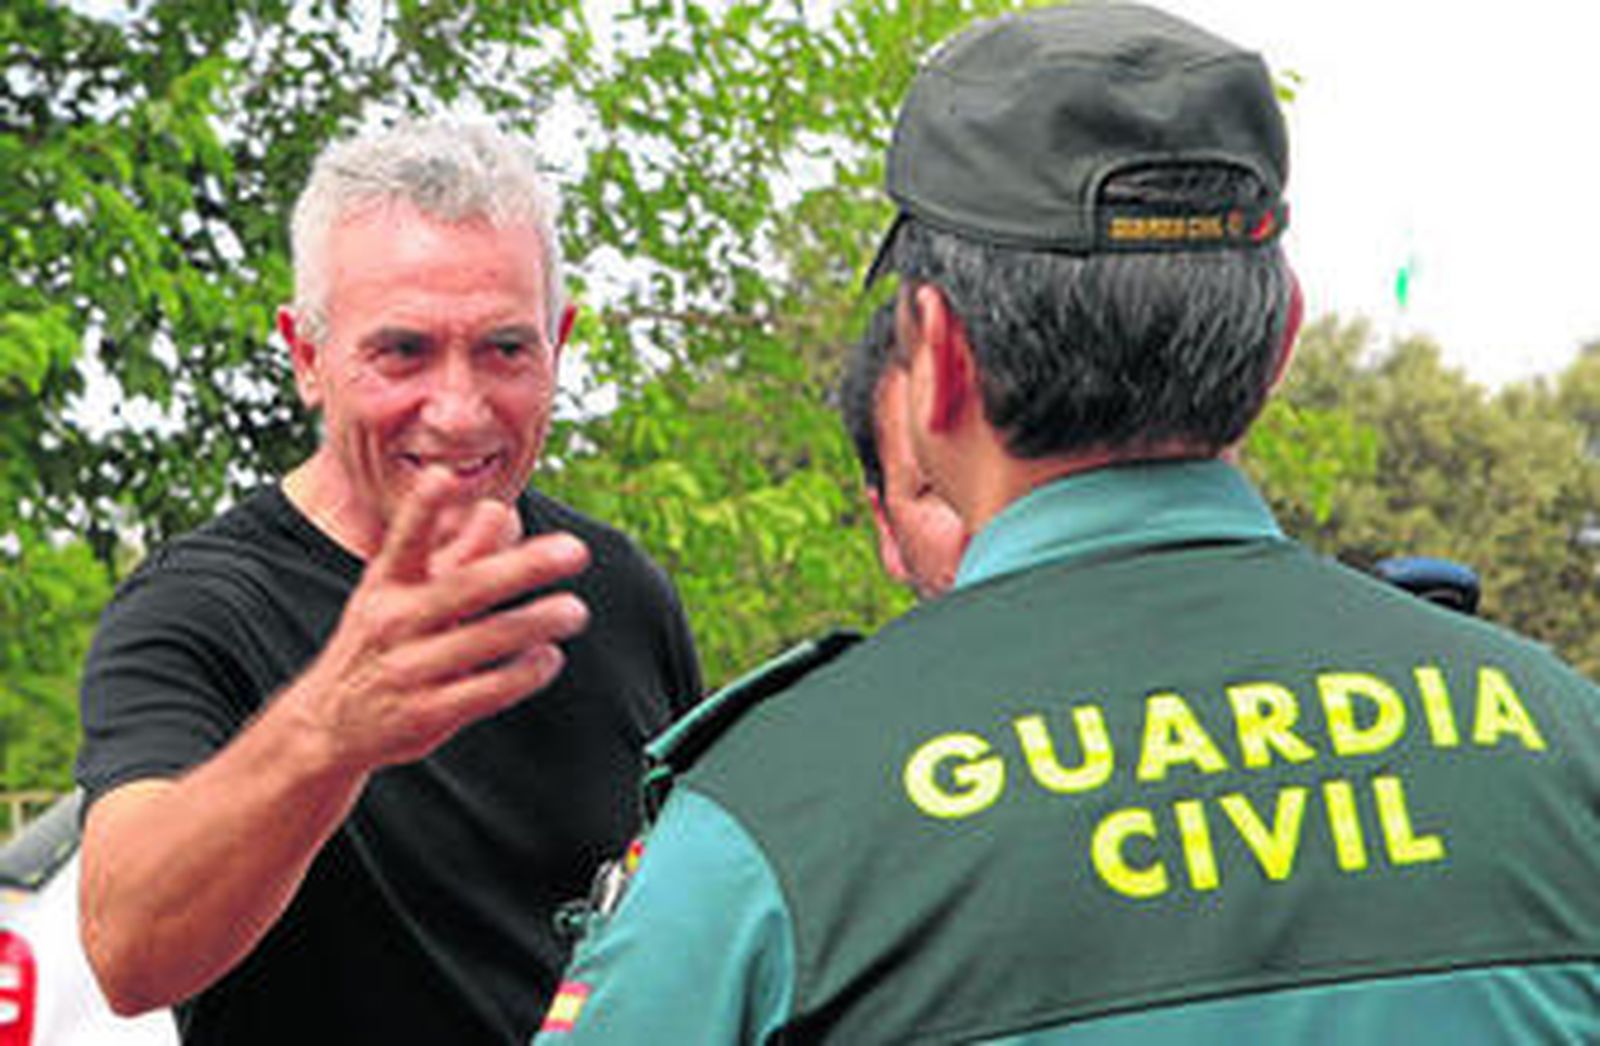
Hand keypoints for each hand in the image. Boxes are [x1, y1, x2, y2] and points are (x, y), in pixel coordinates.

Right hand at [286, 468, 590, 771]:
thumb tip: (500, 509)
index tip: (443, 475)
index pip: (405, 541)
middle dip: (524, 567)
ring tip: (574, 610)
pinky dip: (524, 673)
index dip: (421, 509)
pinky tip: (549, 657)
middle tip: (575, 550)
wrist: (328, 725)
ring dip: (537, 622)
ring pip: (485, 639)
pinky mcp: (427, 715)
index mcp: (386, 584)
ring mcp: (409, 670)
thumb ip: (456, 553)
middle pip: (467, 588)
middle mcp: (394, 622)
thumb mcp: (403, 594)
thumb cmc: (381, 641)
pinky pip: (486, 691)